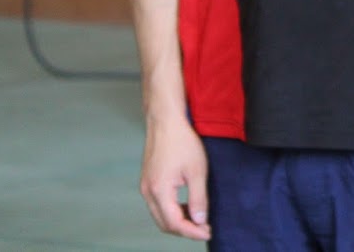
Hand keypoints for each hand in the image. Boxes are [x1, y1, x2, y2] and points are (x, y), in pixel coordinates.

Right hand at [139, 117, 210, 240]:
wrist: (165, 121)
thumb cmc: (183, 142)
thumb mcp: (197, 171)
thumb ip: (198, 198)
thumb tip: (199, 221)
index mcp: (159, 191)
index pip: (174, 223)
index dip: (192, 232)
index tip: (208, 232)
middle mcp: (147, 192)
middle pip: (164, 223)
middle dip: (185, 230)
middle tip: (205, 228)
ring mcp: (145, 187)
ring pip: (160, 216)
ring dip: (178, 221)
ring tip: (198, 219)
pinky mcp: (147, 181)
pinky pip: (158, 205)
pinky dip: (172, 211)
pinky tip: (187, 206)